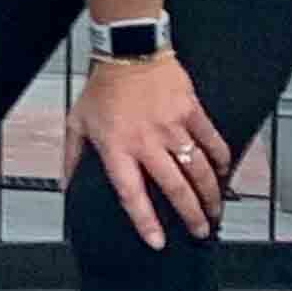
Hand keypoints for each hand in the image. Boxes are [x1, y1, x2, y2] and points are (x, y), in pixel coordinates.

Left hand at [66, 52, 233, 247]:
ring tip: (215, 210)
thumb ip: (72, 158)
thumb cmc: (102, 88)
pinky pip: (212, 140)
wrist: (128, 49)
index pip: (132, 194)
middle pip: (176, 188)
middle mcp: (147, 142)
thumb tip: (66, 187)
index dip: (145, 221)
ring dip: (211, 193)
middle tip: (199, 231)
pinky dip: (222, 159)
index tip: (157, 242)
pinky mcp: (192, 111)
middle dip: (191, 215)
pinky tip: (225, 173)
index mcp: (117, 149)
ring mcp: (173, 127)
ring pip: (199, 169)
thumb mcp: (77, 123)